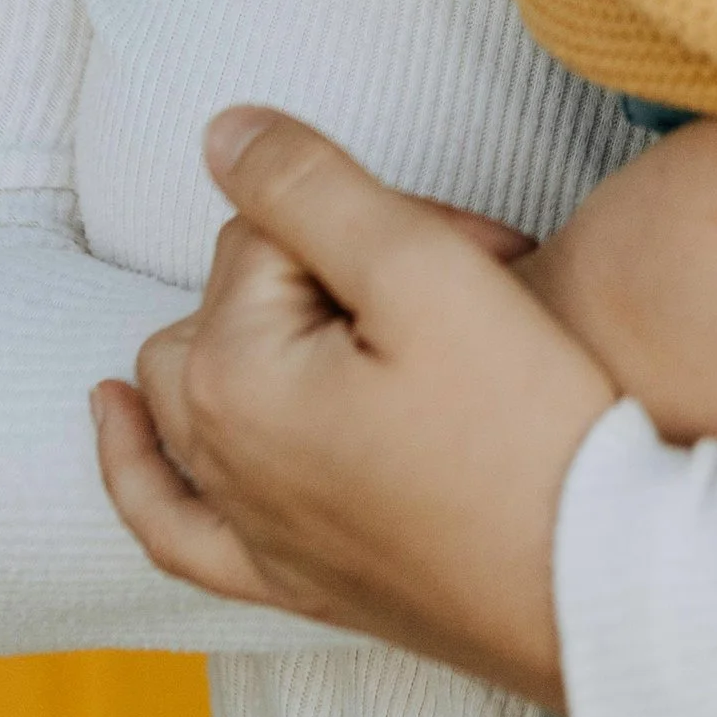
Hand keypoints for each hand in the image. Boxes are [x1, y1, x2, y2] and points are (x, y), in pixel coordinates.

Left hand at [92, 107, 614, 703]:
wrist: (596, 583)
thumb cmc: (524, 427)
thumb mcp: (426, 271)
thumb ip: (310, 185)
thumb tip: (222, 132)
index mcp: (236, 374)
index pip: (279, 227)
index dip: (384, 217)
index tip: (476, 254)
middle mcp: (216, 455)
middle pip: (236, 296)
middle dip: (329, 271)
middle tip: (455, 292)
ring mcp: (247, 525)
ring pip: (197, 381)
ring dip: (255, 333)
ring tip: (357, 318)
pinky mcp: (288, 578)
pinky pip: (173, 520)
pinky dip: (138, 462)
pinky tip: (120, 415)